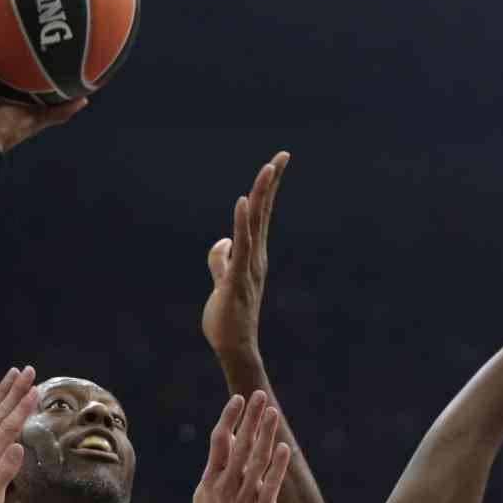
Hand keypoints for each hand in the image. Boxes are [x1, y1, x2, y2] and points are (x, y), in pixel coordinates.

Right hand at [190, 391, 290, 502]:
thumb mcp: (204, 497)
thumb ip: (216, 470)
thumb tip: (222, 444)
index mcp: (210, 481)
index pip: (219, 442)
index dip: (229, 418)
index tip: (238, 399)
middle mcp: (226, 487)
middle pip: (239, 445)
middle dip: (250, 418)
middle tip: (259, 395)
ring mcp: (243, 500)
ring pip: (256, 461)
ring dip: (265, 434)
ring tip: (273, 412)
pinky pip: (271, 485)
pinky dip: (278, 466)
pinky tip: (285, 448)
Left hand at [201, 153, 289, 361]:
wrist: (233, 348)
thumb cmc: (228, 318)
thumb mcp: (221, 282)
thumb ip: (220, 260)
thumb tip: (223, 241)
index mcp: (253, 256)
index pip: (260, 216)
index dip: (267, 189)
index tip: (276, 163)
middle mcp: (256, 258)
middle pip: (263, 212)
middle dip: (271, 183)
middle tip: (283, 155)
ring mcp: (249, 268)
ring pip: (256, 224)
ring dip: (261, 195)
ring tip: (268, 168)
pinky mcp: (237, 279)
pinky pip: (240, 246)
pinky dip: (241, 223)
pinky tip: (242, 201)